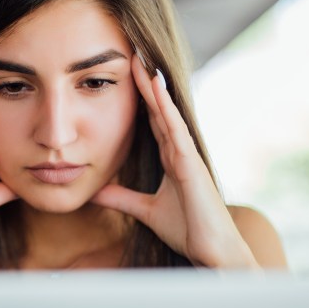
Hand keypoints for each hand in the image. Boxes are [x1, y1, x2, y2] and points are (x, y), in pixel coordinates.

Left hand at [91, 53, 257, 268]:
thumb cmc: (188, 230)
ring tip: (140, 60)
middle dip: (144, 84)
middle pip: (158, 110)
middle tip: (132, 54)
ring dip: (153, 87)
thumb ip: (122, 199)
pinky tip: (156, 87)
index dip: (140, 99)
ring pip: (167, 114)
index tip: (125, 74)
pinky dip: (165, 108)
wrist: (213, 252)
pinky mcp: (192, 163)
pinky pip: (176, 129)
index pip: (152, 121)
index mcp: (171, 159)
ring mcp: (187, 155)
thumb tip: (95, 191)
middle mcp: (180, 151)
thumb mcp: (145, 211)